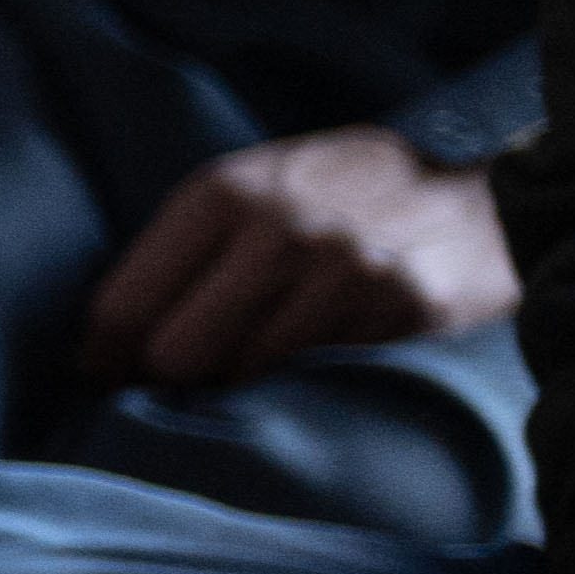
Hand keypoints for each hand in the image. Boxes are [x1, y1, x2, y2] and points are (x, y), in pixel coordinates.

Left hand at [86, 128, 513, 393]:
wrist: (475, 201)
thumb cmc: (336, 197)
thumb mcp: (252, 186)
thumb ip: (185, 245)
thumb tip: (100, 337)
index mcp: (223, 194)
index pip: (125, 306)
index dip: (102, 356)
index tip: (99, 378)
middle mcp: (279, 232)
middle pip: (175, 354)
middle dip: (164, 378)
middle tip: (168, 385)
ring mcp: (343, 275)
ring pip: (242, 376)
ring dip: (232, 387)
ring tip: (240, 372)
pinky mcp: (396, 315)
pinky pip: (312, 379)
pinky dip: (295, 386)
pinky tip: (301, 371)